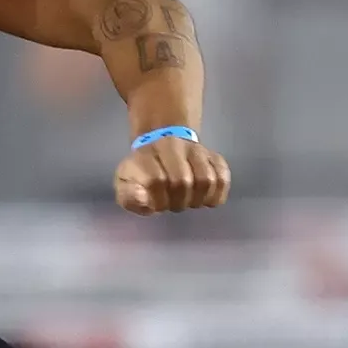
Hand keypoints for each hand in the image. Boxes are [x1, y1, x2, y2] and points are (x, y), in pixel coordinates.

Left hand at [114, 136, 231, 214]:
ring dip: (197, 199)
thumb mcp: (125, 184)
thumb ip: (128, 196)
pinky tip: (205, 197)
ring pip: (206, 180)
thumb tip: (144, 200)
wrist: (161, 144)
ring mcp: (197, 150)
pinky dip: (217, 194)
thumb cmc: (142, 173)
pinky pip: (223, 178)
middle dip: (177, 201)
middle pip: (183, 182)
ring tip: (187, 200)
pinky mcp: (215, 157)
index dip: (157, 200)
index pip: (156, 181)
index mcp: (147, 154)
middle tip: (172, 203)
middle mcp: (173, 146)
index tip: (155, 203)